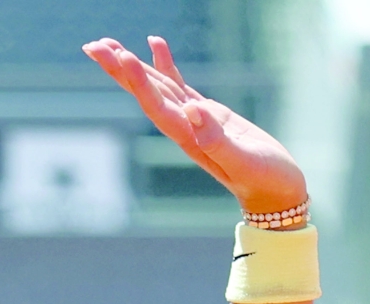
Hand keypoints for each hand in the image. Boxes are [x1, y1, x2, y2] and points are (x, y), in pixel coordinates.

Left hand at [83, 35, 306, 216]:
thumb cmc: (265, 181)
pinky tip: (154, 44)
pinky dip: (164, 65)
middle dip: (119, 71)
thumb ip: (217, 140)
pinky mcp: (207, 114)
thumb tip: (193, 110)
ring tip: (107, 43)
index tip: (120, 57)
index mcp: (191, 139)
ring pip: (157, 86)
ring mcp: (194, 120)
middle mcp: (185, 129)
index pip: (157, 107)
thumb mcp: (244, 161)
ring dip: (133, 65)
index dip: (138, 82)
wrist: (276, 194)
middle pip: (146, 94)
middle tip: (94, 46)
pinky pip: (179, 85)